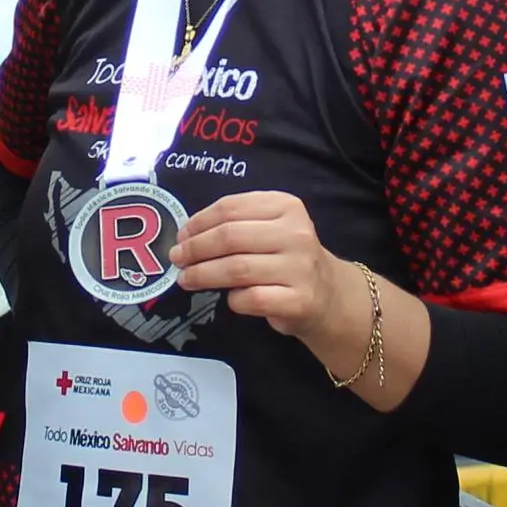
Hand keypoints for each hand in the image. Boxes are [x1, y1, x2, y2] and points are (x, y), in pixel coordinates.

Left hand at [177, 191, 361, 358]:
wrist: (329, 296)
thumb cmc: (288, 259)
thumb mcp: (271, 228)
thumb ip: (236, 225)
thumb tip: (186, 236)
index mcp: (286, 206)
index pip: (231, 208)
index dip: (198, 222)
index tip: (180, 235)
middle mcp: (296, 233)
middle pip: (230, 237)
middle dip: (195, 248)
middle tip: (176, 259)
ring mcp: (300, 267)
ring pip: (236, 268)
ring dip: (203, 275)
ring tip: (186, 279)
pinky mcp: (299, 300)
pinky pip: (251, 299)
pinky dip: (233, 299)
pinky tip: (230, 298)